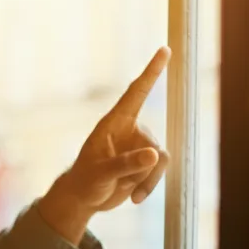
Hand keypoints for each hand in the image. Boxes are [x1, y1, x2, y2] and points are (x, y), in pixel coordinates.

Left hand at [39, 46, 170, 244]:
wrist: (84, 199)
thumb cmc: (84, 182)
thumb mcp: (100, 174)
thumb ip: (125, 164)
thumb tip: (155, 154)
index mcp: (114, 123)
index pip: (136, 93)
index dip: (151, 72)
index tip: (164, 49)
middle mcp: (130, 130)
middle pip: (153, 144)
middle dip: (144, 169)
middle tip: (123, 184)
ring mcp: (139, 145)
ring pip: (160, 159)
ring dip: (148, 180)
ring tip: (131, 195)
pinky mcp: (145, 161)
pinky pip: (159, 170)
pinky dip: (149, 186)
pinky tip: (135, 198)